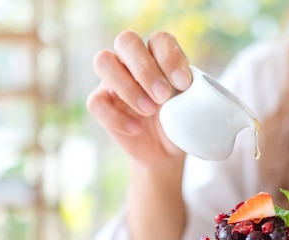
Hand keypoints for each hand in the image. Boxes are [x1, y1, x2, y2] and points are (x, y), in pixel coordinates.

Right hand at [87, 31, 192, 167]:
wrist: (166, 150)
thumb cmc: (180, 121)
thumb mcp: (191, 107)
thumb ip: (191, 93)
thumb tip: (186, 91)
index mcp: (158, 55)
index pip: (159, 40)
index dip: (170, 59)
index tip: (184, 85)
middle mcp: (132, 60)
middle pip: (126, 41)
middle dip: (145, 69)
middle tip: (163, 97)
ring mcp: (112, 80)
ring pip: (103, 61)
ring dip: (128, 87)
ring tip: (150, 111)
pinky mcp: (101, 103)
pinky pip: (96, 101)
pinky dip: (117, 117)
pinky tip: (136, 129)